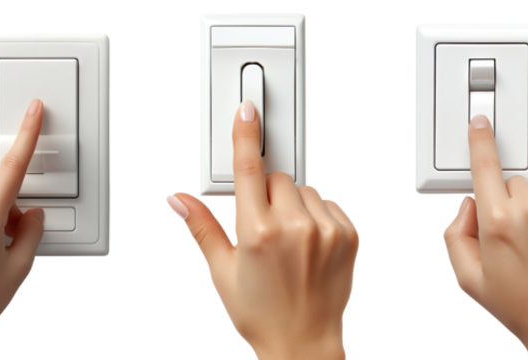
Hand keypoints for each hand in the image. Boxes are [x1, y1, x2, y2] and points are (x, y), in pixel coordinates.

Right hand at [163, 99, 358, 359]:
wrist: (303, 345)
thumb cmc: (261, 314)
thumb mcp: (221, 272)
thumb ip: (201, 227)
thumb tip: (178, 199)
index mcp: (257, 232)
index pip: (250, 169)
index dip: (246, 136)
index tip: (247, 112)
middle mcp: (294, 227)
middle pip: (278, 178)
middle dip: (267, 194)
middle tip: (263, 228)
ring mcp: (325, 230)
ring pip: (306, 189)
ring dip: (295, 204)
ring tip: (288, 241)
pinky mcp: (349, 235)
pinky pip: (331, 203)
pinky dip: (320, 215)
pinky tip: (309, 244)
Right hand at [441, 115, 527, 358]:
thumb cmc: (523, 308)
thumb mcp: (469, 279)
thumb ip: (456, 234)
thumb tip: (468, 205)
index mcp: (498, 222)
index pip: (485, 167)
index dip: (480, 142)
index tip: (481, 124)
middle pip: (514, 182)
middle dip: (511, 203)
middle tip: (519, 240)